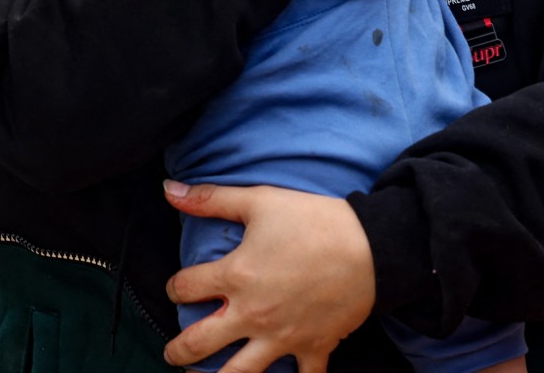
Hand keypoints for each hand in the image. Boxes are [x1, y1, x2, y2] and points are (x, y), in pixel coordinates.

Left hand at [163, 182, 374, 372]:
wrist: (373, 246)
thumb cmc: (316, 221)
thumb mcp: (262, 201)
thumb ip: (212, 198)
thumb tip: (170, 190)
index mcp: (236, 276)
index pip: (185, 288)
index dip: (175, 287)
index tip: (179, 287)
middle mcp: (252, 313)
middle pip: (198, 344)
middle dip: (178, 351)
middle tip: (173, 352)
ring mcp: (282, 336)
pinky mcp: (313, 346)